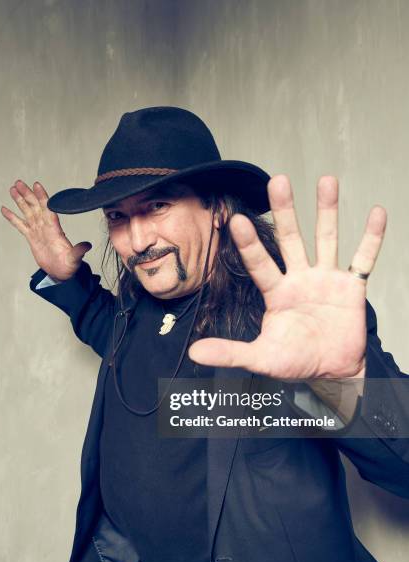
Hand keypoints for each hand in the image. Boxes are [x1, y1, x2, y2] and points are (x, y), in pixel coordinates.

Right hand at [1, 180, 91, 280]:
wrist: (62, 273)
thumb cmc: (69, 265)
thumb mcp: (75, 258)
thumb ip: (79, 251)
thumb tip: (87, 246)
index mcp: (55, 229)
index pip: (48, 209)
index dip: (43, 197)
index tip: (37, 185)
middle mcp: (46, 227)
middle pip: (35, 206)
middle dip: (28, 194)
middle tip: (19, 182)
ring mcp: (38, 231)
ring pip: (27, 212)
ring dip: (20, 201)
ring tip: (13, 189)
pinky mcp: (31, 237)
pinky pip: (20, 225)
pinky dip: (12, 217)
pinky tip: (5, 209)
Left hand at [189, 175, 385, 378]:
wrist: (331, 372)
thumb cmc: (295, 362)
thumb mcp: (261, 358)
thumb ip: (230, 353)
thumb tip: (193, 352)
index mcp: (277, 293)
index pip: (260, 264)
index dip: (250, 244)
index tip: (237, 220)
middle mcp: (300, 279)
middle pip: (291, 239)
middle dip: (285, 211)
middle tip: (278, 181)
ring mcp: (326, 279)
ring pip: (326, 239)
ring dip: (327, 211)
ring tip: (327, 181)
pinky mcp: (352, 287)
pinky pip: (363, 259)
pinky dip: (372, 238)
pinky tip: (377, 213)